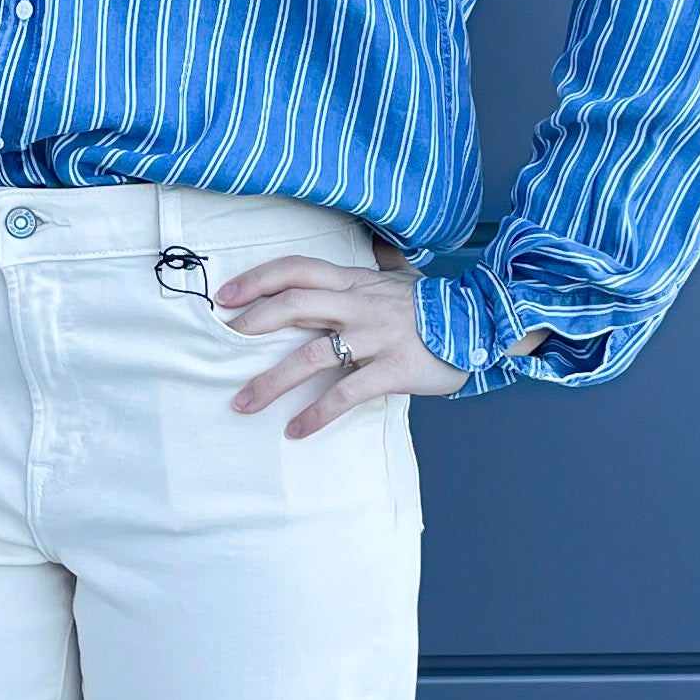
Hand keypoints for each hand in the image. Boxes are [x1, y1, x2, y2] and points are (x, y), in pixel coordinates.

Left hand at [214, 236, 469, 437]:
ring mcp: (374, 336)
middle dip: (252, 324)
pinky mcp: (393, 369)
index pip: (295, 269)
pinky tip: (295, 430)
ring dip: (271, 382)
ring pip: (310, 356)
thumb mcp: (386, 284)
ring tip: (243, 403)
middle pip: (293, 305)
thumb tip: (315, 283)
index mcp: (352, 281)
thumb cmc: (426, 308)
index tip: (224, 296)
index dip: (257, 279)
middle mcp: (358, 304)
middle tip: (221, 343)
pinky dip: (316, 413)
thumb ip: (352, 284)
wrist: (479, 323)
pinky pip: (345, 393)